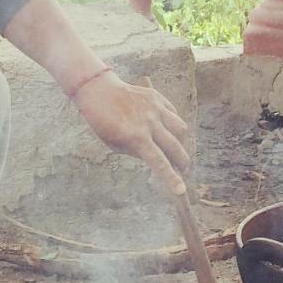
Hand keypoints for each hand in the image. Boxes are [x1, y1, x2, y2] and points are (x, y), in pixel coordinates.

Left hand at [73, 73, 191, 193]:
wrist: (98, 91)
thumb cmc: (103, 122)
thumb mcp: (115, 144)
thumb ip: (138, 152)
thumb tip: (159, 159)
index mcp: (135, 138)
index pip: (159, 162)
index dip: (171, 178)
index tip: (181, 191)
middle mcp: (149, 122)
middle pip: (175, 147)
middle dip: (182, 162)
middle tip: (184, 170)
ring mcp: (155, 108)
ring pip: (181, 129)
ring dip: (181, 142)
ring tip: (175, 147)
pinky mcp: (157, 97)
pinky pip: (173, 114)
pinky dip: (173, 125)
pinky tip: (167, 129)